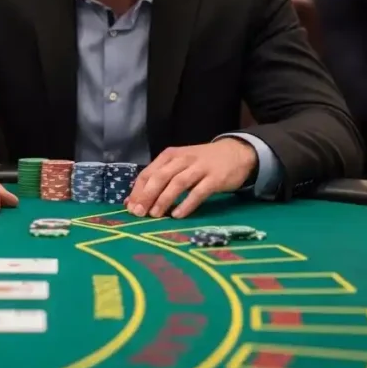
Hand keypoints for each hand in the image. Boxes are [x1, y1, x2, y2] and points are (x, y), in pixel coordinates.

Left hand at [125, 139, 257, 218]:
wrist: (236, 152)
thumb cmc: (201, 162)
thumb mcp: (179, 164)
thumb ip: (159, 178)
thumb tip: (135, 200)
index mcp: (170, 155)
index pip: (148, 173)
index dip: (138, 191)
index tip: (130, 208)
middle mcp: (182, 159)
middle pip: (160, 177)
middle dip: (147, 195)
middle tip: (139, 213)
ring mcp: (200, 168)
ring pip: (177, 183)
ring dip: (164, 199)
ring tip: (155, 215)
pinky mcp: (215, 178)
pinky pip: (199, 192)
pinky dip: (187, 204)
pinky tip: (178, 215)